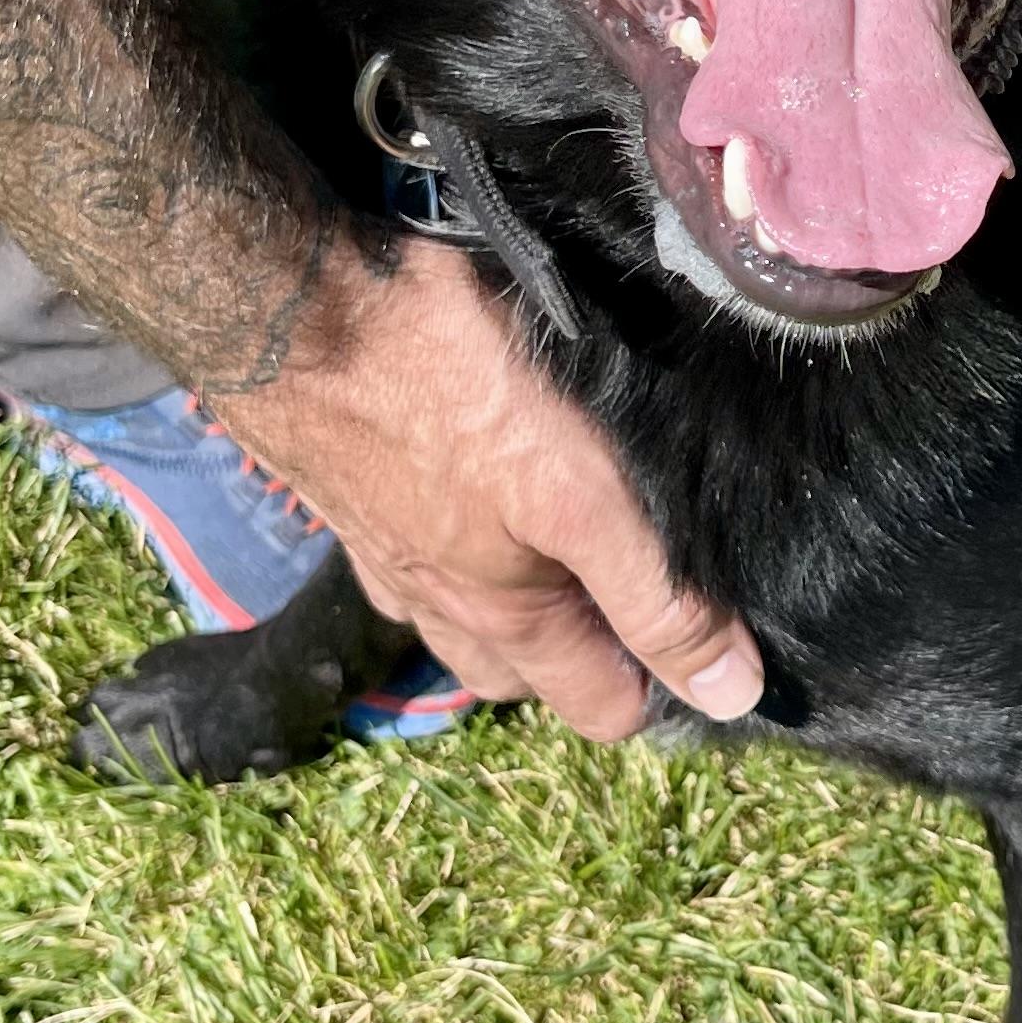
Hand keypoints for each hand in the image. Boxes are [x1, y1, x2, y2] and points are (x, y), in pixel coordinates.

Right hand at [233, 230, 760, 741]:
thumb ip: (654, 598)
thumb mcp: (578, 498)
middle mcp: (441, 606)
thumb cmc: (445, 387)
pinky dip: (462, 552)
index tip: (717, 629)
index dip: (667, 685)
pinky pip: (420, 560)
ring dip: (524, 607)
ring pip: (471, 622)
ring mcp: (388, 555)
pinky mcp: (355, 498)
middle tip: (653, 576)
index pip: (602, 711)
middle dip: (593, 653)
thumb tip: (729, 694)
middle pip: (532, 676)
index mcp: (504, 618)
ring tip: (574, 541)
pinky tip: (479, 498)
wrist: (292, 311)